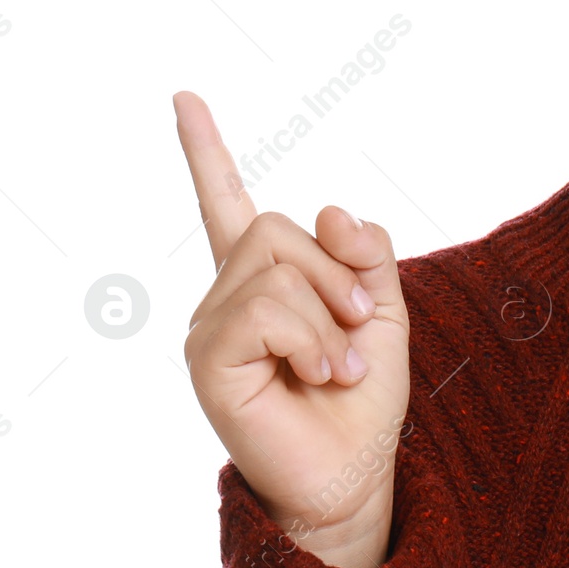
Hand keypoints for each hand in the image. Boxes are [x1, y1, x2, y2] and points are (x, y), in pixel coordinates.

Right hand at [173, 90, 408, 567]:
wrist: (355, 470)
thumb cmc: (363, 397)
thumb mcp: (383, 308)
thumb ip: (365, 252)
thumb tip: (329, 211)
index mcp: (265, 279)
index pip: (226, 202)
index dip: (205, 149)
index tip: (184, 97)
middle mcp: (227, 295)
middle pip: (275, 226)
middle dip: (335, 272)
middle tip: (358, 326)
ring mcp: (210, 326)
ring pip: (274, 266)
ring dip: (330, 314)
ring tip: (339, 364)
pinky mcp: (207, 359)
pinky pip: (264, 309)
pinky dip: (310, 339)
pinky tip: (320, 374)